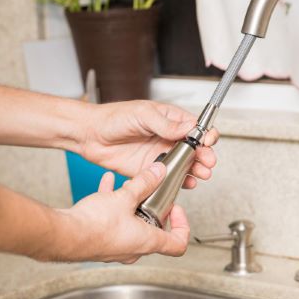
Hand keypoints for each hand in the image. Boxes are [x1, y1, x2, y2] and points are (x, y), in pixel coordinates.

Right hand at [58, 162, 189, 262]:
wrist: (66, 235)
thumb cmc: (94, 225)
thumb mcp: (125, 196)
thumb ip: (144, 183)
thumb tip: (157, 173)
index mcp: (148, 241)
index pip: (178, 244)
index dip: (182, 225)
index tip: (175, 209)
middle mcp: (134, 249)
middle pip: (154, 231)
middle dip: (152, 209)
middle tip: (149, 194)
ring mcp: (117, 248)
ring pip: (132, 225)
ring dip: (131, 206)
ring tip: (125, 188)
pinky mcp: (101, 243)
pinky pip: (113, 223)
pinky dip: (113, 206)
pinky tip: (105, 187)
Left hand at [80, 100, 219, 188]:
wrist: (90, 135)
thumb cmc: (113, 118)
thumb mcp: (142, 114)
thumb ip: (165, 124)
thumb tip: (187, 128)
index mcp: (168, 119)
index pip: (194, 127)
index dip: (205, 134)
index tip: (207, 141)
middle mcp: (166, 137)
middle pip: (193, 148)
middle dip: (204, 155)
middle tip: (207, 162)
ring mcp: (158, 154)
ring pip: (183, 165)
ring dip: (195, 170)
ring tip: (201, 174)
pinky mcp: (148, 170)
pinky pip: (167, 178)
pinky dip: (179, 181)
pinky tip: (186, 183)